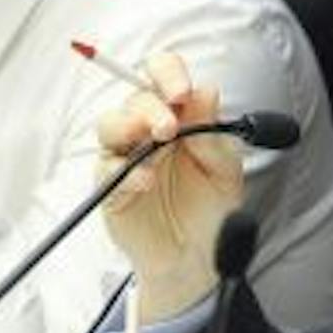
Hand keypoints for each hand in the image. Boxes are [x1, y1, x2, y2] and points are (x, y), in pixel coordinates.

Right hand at [98, 53, 244, 318]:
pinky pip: (107, 172)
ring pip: (109, 126)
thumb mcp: (226, 171)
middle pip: (134, 98)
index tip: (182, 90)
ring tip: (157, 143)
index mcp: (177, 117)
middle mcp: (146, 132)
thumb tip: (207, 90)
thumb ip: (214, 134)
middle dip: (152, 107)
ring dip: (130, 127)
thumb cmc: (212, 209)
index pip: (161, 77)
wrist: (199, 258)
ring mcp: (125, 159)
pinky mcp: (111, 190)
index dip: (167, 74)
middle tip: (170, 126)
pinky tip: (147, 180)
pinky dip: (126, 173)